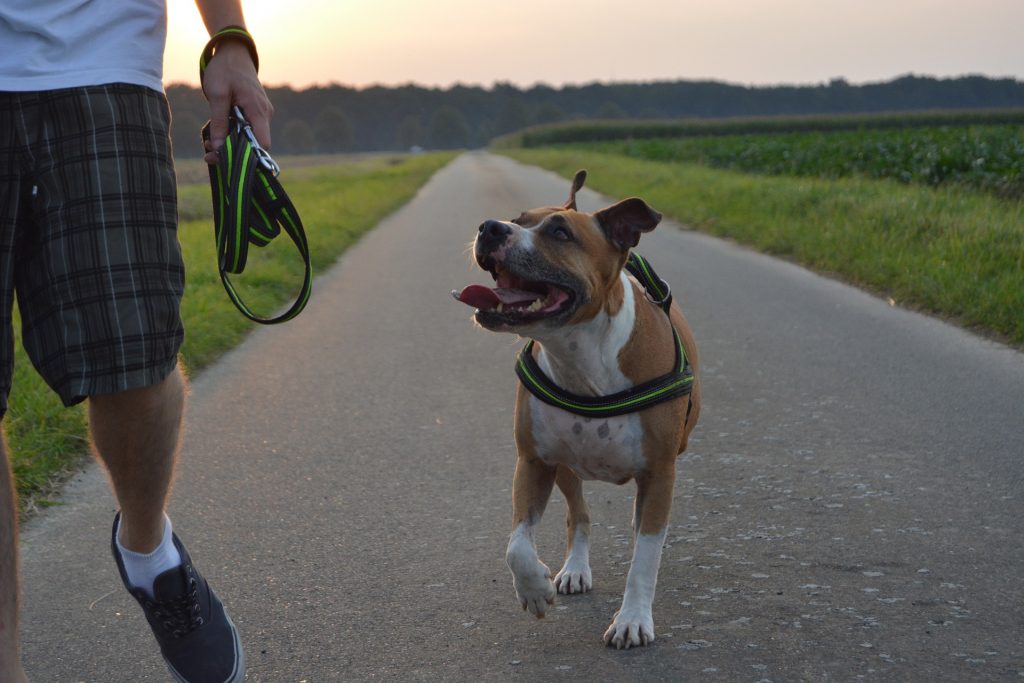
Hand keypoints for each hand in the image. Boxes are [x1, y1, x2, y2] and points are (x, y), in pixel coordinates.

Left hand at [201, 40, 273, 163]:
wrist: (233, 52)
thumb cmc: (225, 70)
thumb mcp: (217, 94)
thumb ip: (219, 122)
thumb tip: (219, 148)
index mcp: (258, 111)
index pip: (263, 144)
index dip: (249, 155)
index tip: (228, 159)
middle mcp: (264, 115)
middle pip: (254, 144)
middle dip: (232, 152)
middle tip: (209, 153)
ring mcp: (261, 114)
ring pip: (249, 138)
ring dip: (230, 143)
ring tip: (209, 142)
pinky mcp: (255, 113)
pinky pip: (246, 129)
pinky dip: (232, 134)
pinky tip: (217, 132)